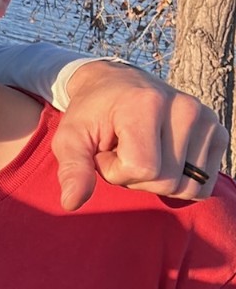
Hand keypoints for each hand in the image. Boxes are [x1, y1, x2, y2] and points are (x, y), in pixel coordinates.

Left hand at [52, 61, 227, 210]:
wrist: (115, 84)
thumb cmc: (90, 114)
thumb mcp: (70, 139)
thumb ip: (72, 169)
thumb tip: (71, 203)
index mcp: (146, 105)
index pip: (143, 170)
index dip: (115, 171)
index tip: (104, 150)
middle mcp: (184, 108)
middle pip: (167, 182)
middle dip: (135, 177)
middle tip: (121, 150)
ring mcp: (206, 119)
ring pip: (186, 186)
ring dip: (157, 179)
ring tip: (140, 151)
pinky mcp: (217, 132)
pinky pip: (202, 183)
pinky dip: (179, 179)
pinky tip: (161, 155)